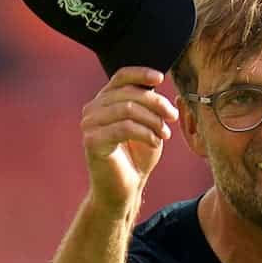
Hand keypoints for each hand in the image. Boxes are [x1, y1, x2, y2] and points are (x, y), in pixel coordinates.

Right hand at [80, 66, 178, 210]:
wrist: (126, 189)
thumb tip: (157, 84)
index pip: (120, 77)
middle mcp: (93, 109)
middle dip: (156, 103)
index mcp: (105, 101)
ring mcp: (89, 125)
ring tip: (165, 134)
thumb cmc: (138, 157)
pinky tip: (156, 142)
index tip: (161, 78)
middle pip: (128, 93)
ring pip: (127, 109)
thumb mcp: (148, 125)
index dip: (141, 73)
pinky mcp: (92, 141)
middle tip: (172, 117)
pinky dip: (145, 133)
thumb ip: (149, 105)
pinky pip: (124, 128)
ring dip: (152, 120)